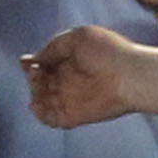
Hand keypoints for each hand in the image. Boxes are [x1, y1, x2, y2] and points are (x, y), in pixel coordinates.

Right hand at [21, 23, 140, 126]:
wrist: (131, 76)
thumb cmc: (108, 53)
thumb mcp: (78, 38)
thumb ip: (54, 46)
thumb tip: (35, 59)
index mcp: (72, 61)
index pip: (46, 64)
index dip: (32, 64)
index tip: (26, 61)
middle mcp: (70, 80)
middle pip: (40, 83)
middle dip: (33, 77)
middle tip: (36, 71)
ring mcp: (71, 99)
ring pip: (42, 100)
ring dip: (34, 93)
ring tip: (39, 82)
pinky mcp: (74, 115)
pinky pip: (50, 119)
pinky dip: (40, 114)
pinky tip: (37, 104)